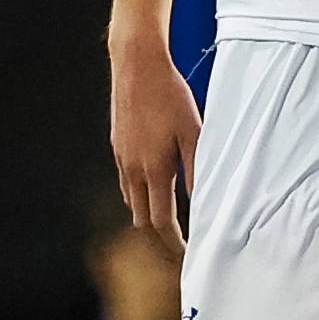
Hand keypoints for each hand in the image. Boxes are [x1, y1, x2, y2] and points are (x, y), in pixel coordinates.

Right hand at [108, 31, 200, 259]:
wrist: (137, 65)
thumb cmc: (170, 95)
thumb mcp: (194, 132)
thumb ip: (197, 169)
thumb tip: (202, 200)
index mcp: (153, 169)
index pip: (160, 221)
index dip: (173, 242)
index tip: (186, 254)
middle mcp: (132, 169)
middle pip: (141, 218)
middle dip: (159, 236)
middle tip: (179, 242)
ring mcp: (121, 158)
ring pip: (131, 200)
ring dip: (147, 214)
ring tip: (169, 218)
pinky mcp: (117, 146)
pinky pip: (126, 182)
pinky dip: (139, 194)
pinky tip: (154, 187)